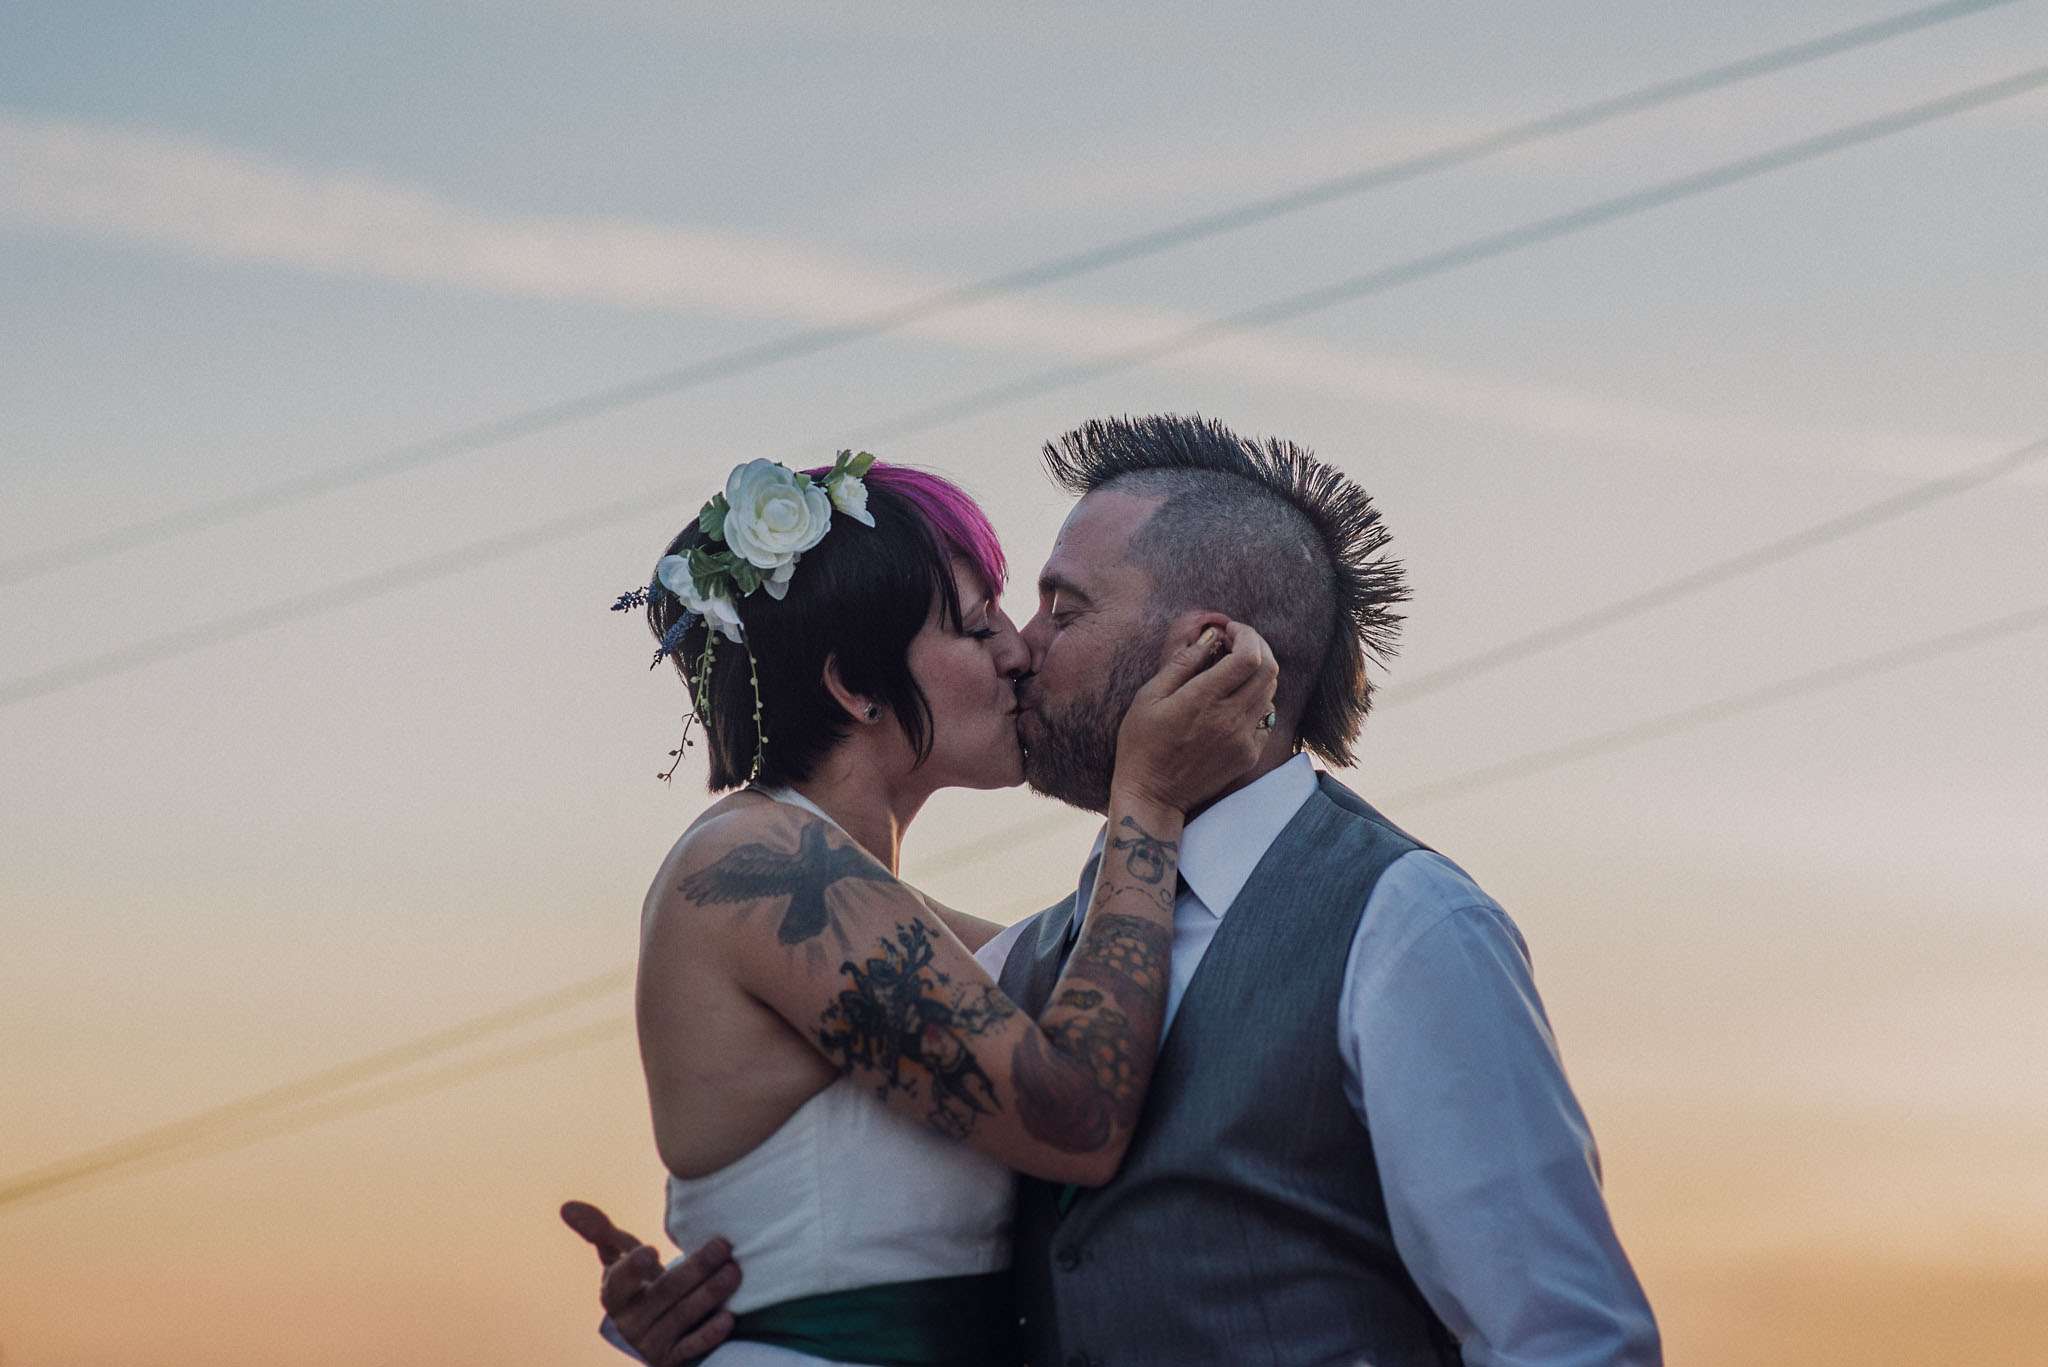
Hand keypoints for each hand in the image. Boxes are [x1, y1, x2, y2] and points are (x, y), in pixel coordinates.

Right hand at [560, 1200, 740, 1365]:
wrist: (657, 1327)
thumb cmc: (640, 1282)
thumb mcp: (620, 1257)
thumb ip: (599, 1231)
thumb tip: (567, 1206)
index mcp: (614, 1295)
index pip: (619, 1282)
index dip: (633, 1267)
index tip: (651, 1250)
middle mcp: (629, 1322)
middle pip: (664, 1293)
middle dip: (695, 1269)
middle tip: (723, 1246)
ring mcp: (650, 1343)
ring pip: (682, 1316)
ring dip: (710, 1294)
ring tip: (734, 1271)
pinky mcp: (671, 1360)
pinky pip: (691, 1348)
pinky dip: (710, 1334)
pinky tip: (729, 1317)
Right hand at [1112, 620, 1280, 811]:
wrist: (1152, 795)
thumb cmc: (1142, 744)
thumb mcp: (1148, 697)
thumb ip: (1182, 664)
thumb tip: (1210, 638)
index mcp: (1203, 699)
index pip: (1249, 656)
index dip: (1246, 634)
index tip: (1229, 630)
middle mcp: (1230, 718)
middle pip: (1268, 670)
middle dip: (1257, 647)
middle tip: (1237, 642)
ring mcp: (1243, 739)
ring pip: (1270, 692)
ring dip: (1258, 673)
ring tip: (1234, 669)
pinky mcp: (1248, 755)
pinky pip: (1267, 718)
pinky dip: (1257, 701)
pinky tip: (1236, 700)